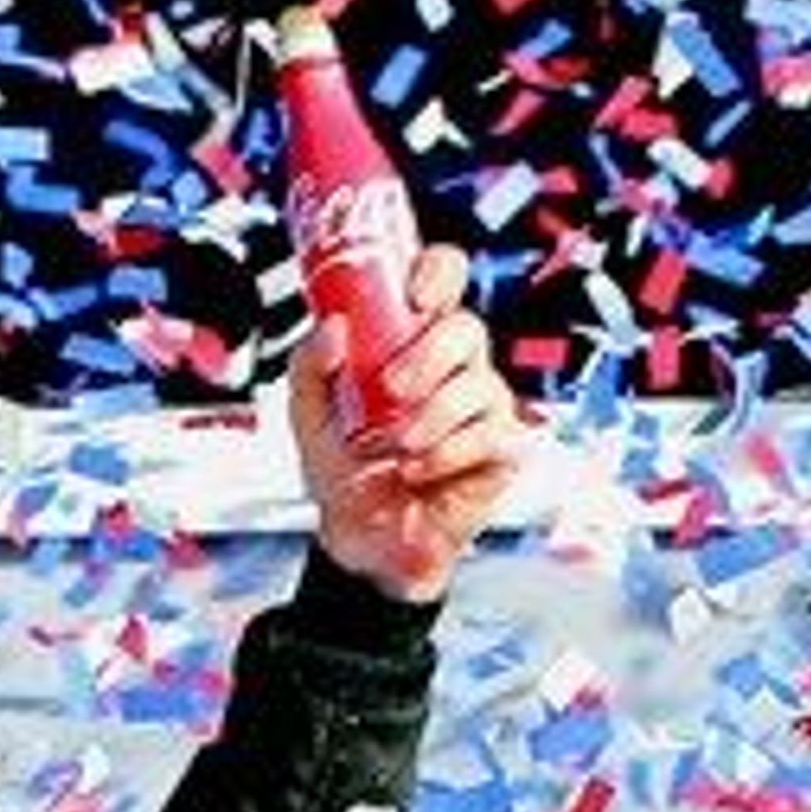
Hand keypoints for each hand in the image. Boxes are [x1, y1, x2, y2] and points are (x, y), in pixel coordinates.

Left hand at [291, 243, 527, 603]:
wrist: (360, 539)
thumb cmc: (345, 473)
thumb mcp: (309, 417)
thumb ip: (308, 368)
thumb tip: (332, 328)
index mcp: (413, 343)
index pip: (443, 280)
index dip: (438, 272)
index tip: (415, 294)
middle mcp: (455, 367)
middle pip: (467, 328)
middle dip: (427, 356)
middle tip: (391, 389)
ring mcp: (483, 405)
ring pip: (477, 384)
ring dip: (429, 417)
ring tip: (396, 448)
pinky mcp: (501, 448)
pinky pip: (489, 433)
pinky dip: (445, 453)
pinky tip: (418, 471)